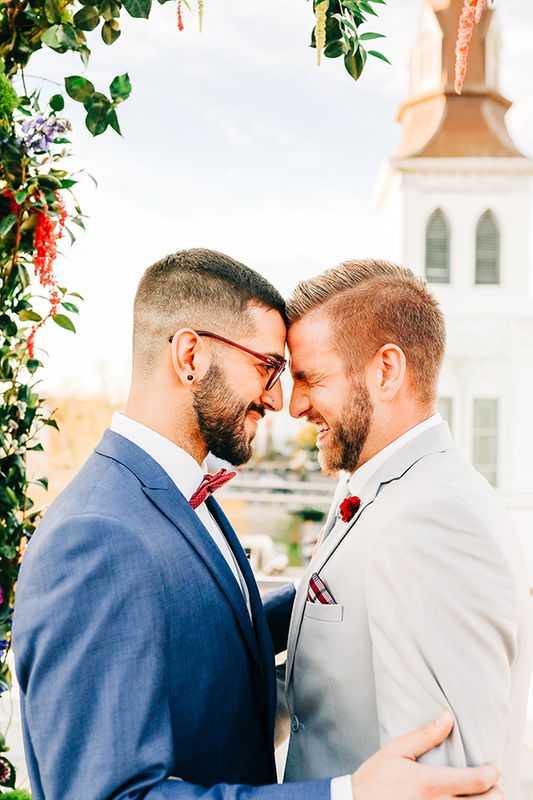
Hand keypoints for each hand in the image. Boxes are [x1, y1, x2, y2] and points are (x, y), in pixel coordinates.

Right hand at [350, 711, 501, 799]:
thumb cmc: (375, 778)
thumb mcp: (397, 750)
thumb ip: (425, 735)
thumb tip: (447, 718)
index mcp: (430, 784)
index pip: (475, 782)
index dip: (492, 774)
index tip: (495, 767)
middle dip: (494, 793)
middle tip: (494, 784)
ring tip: (480, 793)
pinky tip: (461, 799)